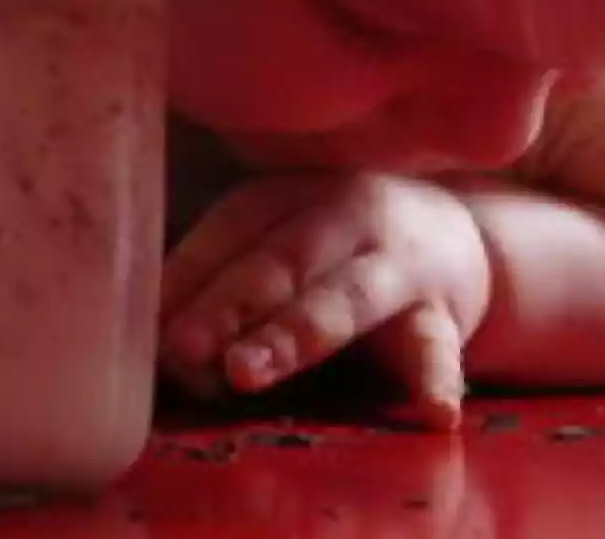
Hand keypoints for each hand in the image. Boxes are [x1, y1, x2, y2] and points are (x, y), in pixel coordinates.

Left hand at [159, 171, 491, 428]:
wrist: (459, 235)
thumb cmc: (337, 248)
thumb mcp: (280, 240)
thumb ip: (225, 283)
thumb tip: (153, 346)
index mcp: (290, 194)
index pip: (232, 227)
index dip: (186, 272)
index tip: (144, 320)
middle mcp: (343, 216)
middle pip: (279, 261)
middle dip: (226, 305)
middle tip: (179, 347)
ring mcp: (397, 263)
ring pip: (344, 299)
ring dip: (291, 335)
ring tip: (244, 373)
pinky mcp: (443, 313)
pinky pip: (437, 347)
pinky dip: (435, 378)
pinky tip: (432, 411)